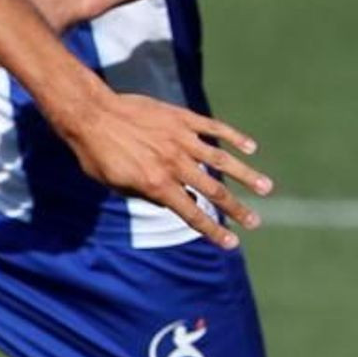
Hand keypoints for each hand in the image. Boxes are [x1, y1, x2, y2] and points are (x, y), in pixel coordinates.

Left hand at [48, 93, 270, 248]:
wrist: (91, 113)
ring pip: (220, 160)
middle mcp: (173, 164)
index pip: (191, 213)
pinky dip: (233, 137)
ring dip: (245, 175)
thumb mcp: (116, 185)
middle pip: (213, 190)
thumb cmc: (96, 154)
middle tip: (255, 222)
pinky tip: (251, 148)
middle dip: (235, 209)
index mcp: (156, 184)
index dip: (212, 229)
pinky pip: (213, 128)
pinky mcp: (181, 118)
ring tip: (266, 188)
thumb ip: (146, 195)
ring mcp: (180, 139)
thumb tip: (171, 203)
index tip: (231, 243)